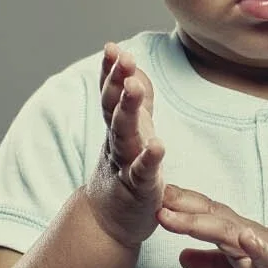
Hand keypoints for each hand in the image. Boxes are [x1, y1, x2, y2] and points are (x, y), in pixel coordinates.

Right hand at [85, 42, 165, 248]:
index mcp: (117, 126)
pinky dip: (149, 159)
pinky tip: (158, 145)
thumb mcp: (131, 128)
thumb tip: (129, 60)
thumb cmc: (125, 167)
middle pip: (113, 108)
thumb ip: (134, 95)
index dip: (110, 71)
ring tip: (134, 88)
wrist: (109, 220)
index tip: (111, 47)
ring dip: (128, 110)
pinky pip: (143, 172)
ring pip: (124, 135)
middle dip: (117, 82)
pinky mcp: (139, 189)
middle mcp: (117, 142)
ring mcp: (125, 164)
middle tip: (123, 58)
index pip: (110, 93)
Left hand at [157, 185, 267, 267]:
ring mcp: (266, 253)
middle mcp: (250, 237)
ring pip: (232, 235)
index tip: (151, 190)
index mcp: (239, 236)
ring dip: (205, 225)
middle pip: (213, 217)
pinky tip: (246, 240)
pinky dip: (256, 249)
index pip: (206, 213)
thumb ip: (213, 263)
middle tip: (154, 197)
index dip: (179, 202)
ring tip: (179, 218)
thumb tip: (180, 257)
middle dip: (183, 208)